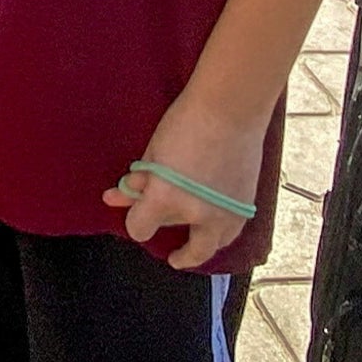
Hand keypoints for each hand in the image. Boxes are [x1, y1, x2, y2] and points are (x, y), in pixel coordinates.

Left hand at [102, 97, 266, 270]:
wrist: (231, 108)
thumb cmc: (185, 123)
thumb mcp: (153, 154)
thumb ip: (139, 182)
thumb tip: (115, 196)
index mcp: (166, 198)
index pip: (140, 228)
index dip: (134, 221)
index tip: (134, 213)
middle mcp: (198, 214)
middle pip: (181, 243)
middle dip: (174, 242)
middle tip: (171, 252)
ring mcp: (226, 213)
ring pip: (211, 246)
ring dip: (199, 249)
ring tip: (190, 249)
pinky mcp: (246, 206)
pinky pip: (231, 232)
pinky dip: (219, 234)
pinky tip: (212, 228)